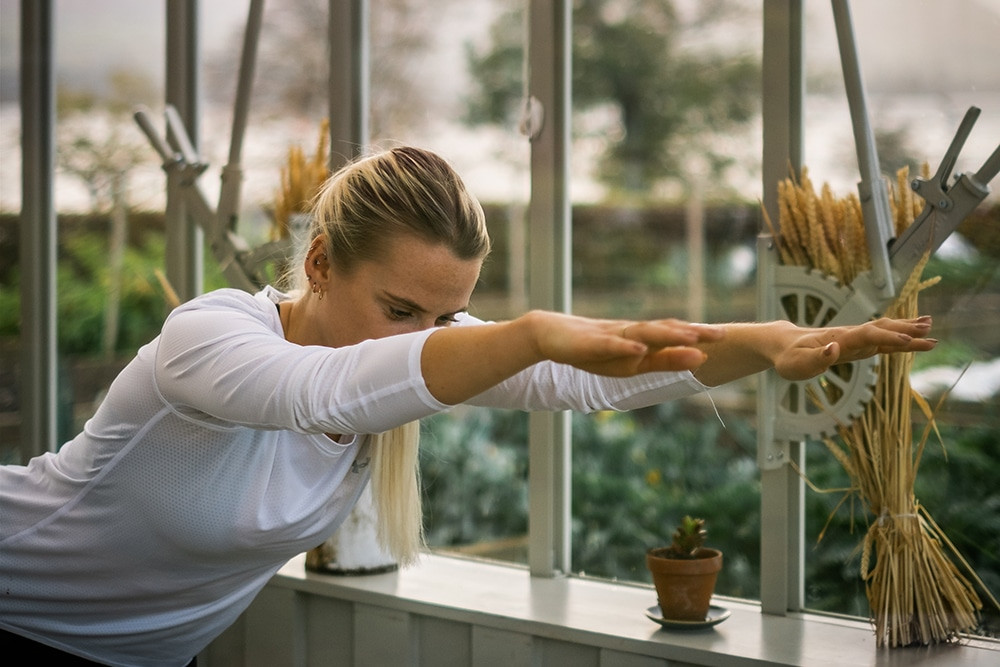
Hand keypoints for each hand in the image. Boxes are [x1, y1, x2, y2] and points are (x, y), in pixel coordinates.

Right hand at [527, 311, 724, 376]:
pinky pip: (611, 344)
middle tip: (721, 334)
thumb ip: (659, 361)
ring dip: (668, 336)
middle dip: (693, 333)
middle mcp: (630, 334)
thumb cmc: (591, 350)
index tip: (725, 336)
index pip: (674, 336)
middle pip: (666, 331)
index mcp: (640, 341)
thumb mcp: (629, 363)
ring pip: (644, 334)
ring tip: (690, 337)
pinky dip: (626, 346)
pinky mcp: (590, 342)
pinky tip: (640, 349)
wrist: (549, 335)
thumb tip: (697, 359)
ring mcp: (611, 335)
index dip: (699, 336)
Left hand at [773, 316, 936, 381]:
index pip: (866, 335)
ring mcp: (854, 339)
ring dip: (906, 329)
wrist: (783, 344)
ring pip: (884, 331)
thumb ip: (816, 358)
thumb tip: (834, 349)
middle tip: (930, 330)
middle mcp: (849, 336)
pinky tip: (915, 335)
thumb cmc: (788, 357)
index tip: (908, 340)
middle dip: (904, 330)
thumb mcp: (796, 364)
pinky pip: (881, 340)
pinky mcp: (856, 346)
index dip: (886, 338)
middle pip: (880, 329)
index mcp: (837, 339)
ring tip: (930, 327)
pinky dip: (899, 337)